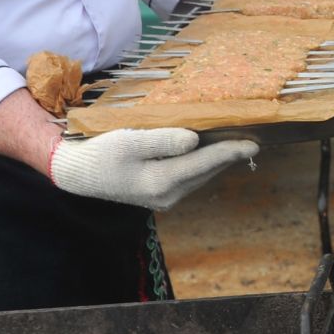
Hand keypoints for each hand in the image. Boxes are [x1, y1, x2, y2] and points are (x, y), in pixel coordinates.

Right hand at [49, 129, 257, 210]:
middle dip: (229, 155)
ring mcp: (165, 198)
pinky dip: (203, 163)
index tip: (254, 143)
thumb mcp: (130, 141)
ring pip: (201, 175)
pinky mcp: (161, 195)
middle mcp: (168, 195)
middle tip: (252, 136)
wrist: (78, 174)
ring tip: (237, 141)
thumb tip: (195, 140)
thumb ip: (164, 140)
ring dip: (218, 160)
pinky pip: (191, 177)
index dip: (231, 151)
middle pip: (208, 170)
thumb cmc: (102, 153)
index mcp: (161, 181)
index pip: (205, 162)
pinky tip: (210, 149)